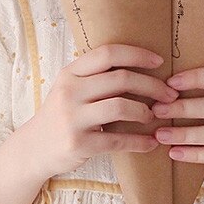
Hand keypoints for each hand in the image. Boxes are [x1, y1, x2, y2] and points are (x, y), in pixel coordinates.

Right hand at [22, 44, 177, 179]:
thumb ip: (96, 77)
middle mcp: (70, 91)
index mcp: (71, 73)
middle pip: (120, 79)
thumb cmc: (62, 115)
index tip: (159, 61)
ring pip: (121, 106)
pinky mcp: (79, 144)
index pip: (108, 53)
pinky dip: (139, 142)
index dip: (137, 54)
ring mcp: (72, 118)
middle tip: (169, 94)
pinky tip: (151, 143)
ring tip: (155, 116)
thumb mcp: (71, 88)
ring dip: (145, 111)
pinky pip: (118, 140)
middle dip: (152, 85)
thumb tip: (141, 67)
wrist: (33, 150)